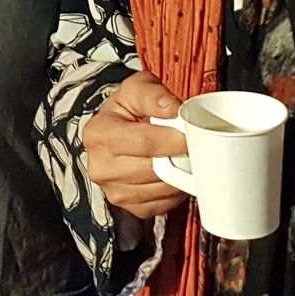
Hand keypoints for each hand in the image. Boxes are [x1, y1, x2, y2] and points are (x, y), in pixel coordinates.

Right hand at [81, 71, 190, 218]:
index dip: (174, 139)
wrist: (114, 132)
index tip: (192, 134)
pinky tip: (174, 174)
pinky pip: (162, 205)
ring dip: (180, 176)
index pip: (145, 142)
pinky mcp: (128, 207)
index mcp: (99, 134)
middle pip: (155, 169)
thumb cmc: (127, 110)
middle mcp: (101, 167)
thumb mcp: (136, 88)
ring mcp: (113, 191)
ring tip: (184, 157)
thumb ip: (153, 94)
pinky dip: (174, 192)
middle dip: (180, 157)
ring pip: (161, 190)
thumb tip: (174, 109)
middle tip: (194, 146)